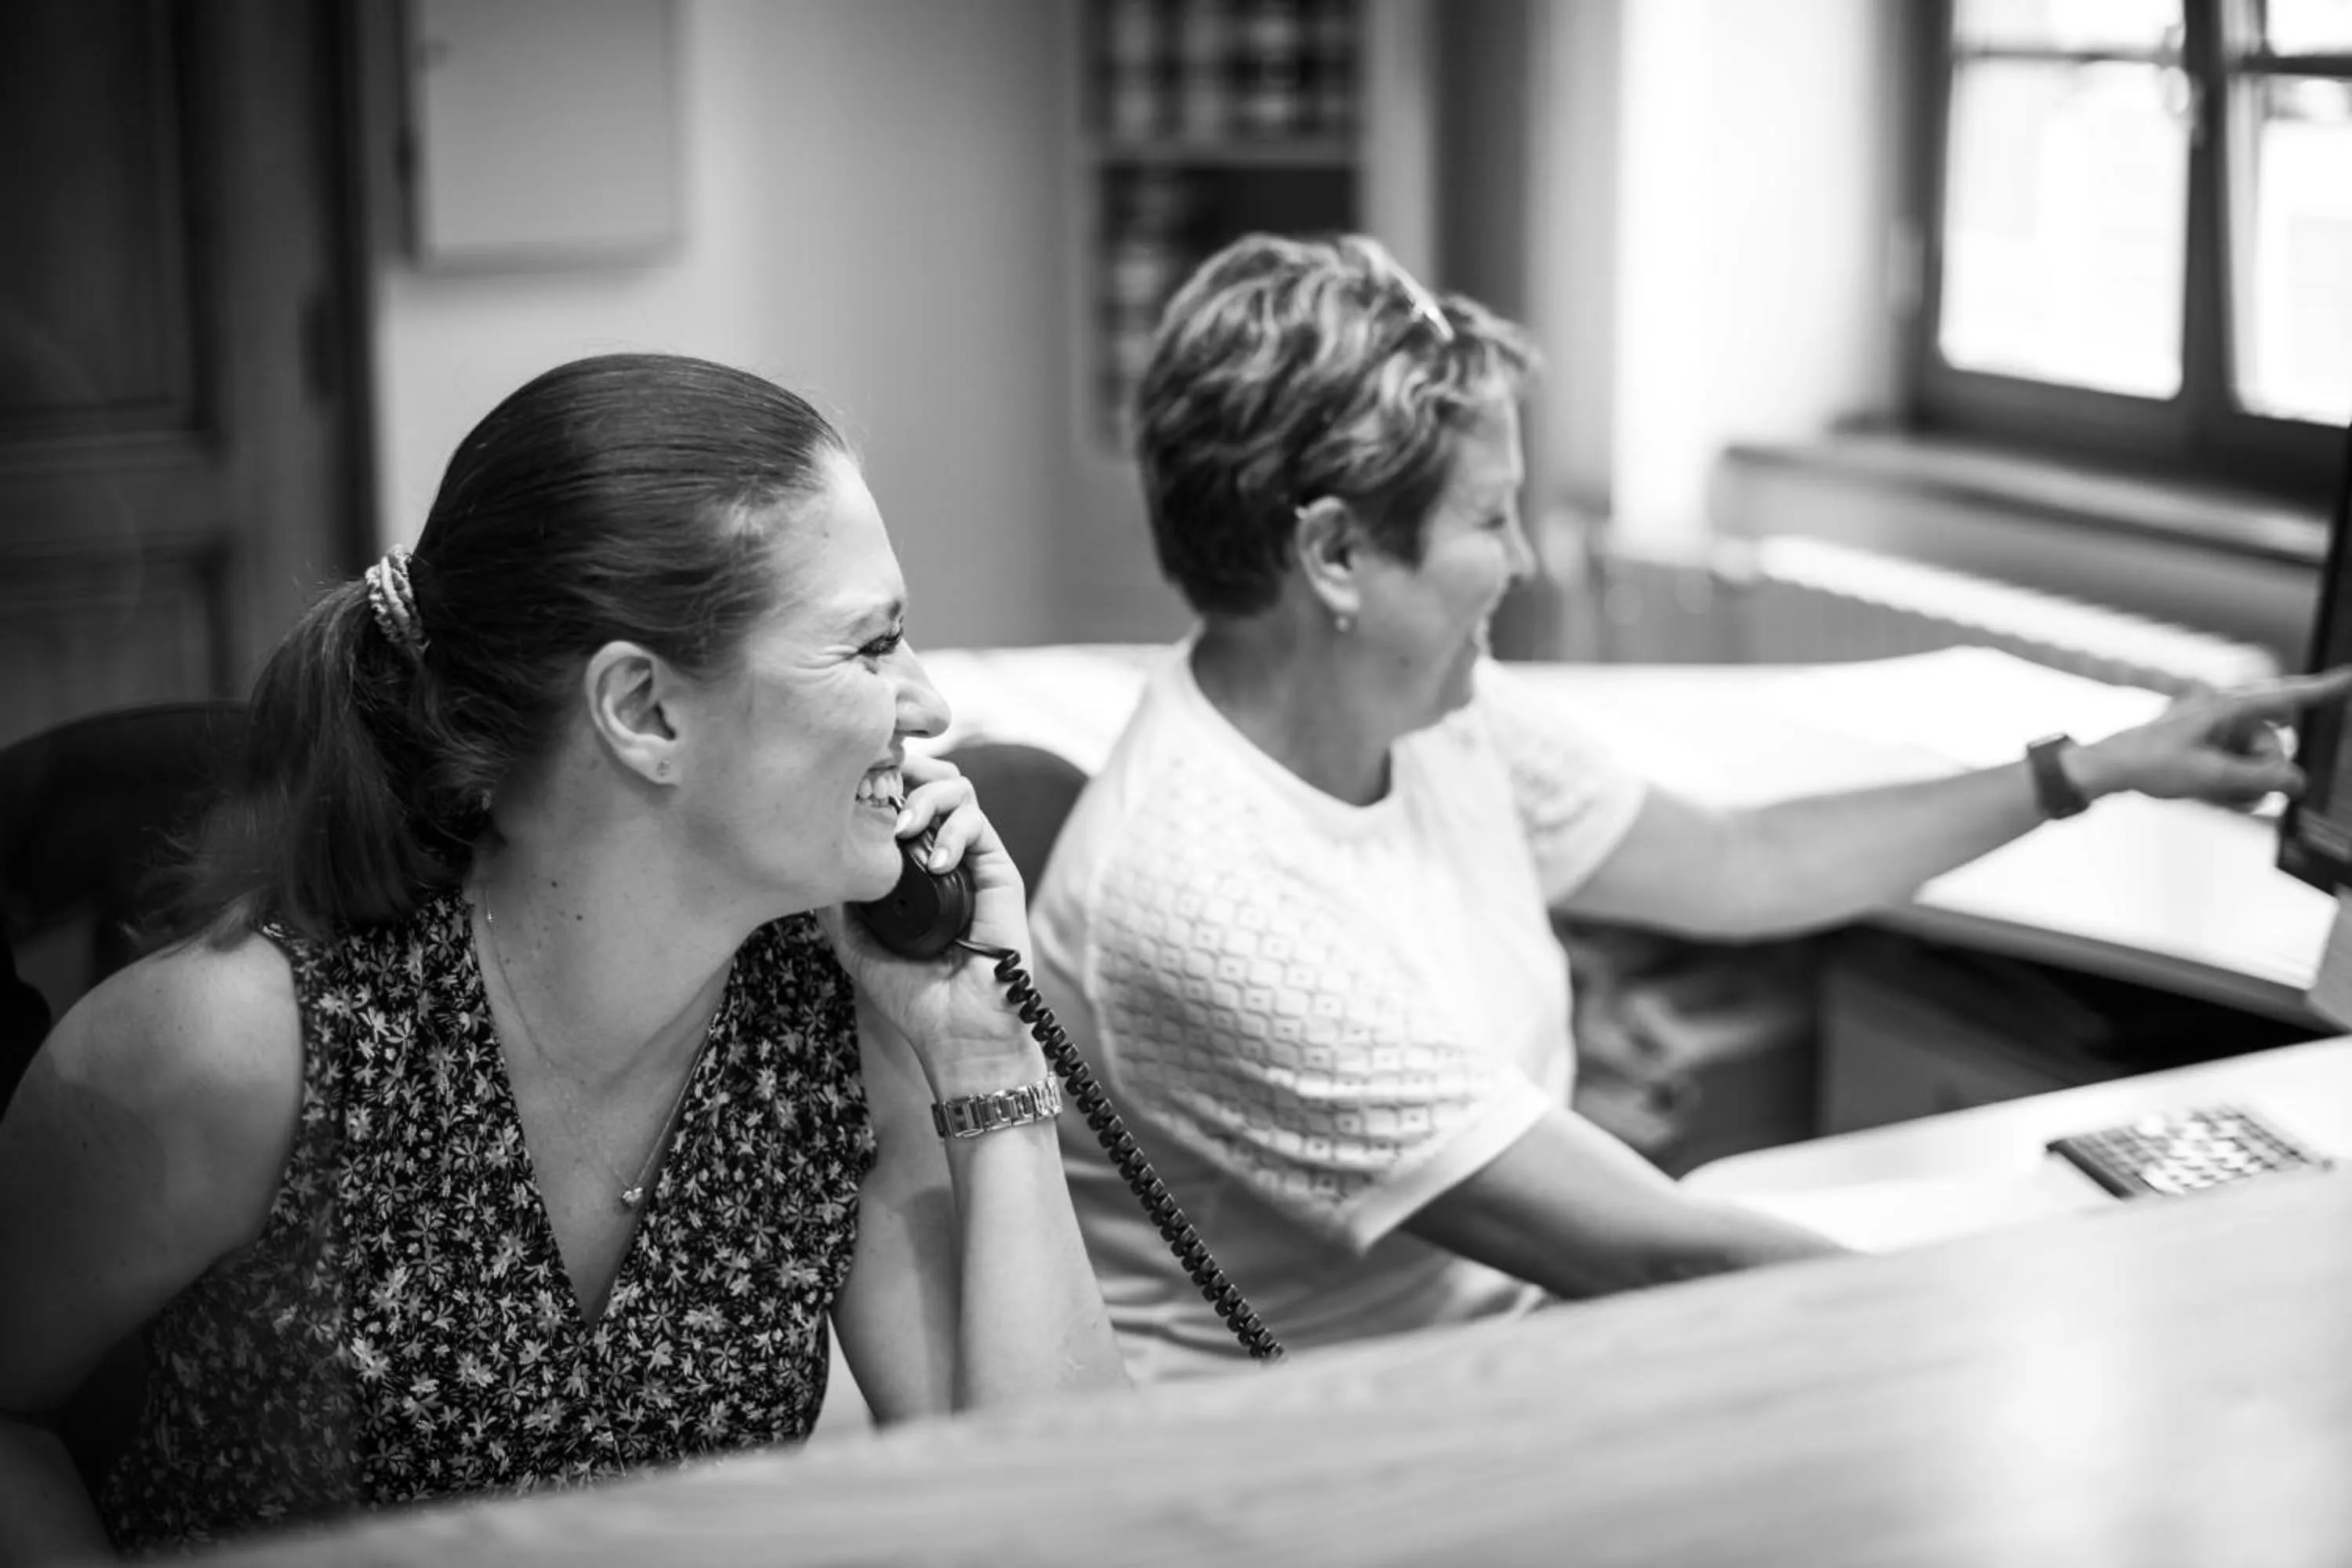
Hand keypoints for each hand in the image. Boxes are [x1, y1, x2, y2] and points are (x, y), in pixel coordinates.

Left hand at [817, 752, 1038, 1085]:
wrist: (958, 1031)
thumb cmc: (912, 996)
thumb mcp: (856, 943)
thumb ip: (837, 901)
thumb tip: (810, 858)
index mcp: (911, 866)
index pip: (899, 799)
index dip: (878, 780)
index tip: (849, 785)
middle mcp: (943, 854)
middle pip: (932, 779)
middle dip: (905, 770)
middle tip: (878, 785)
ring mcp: (973, 860)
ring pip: (959, 789)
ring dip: (927, 796)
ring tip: (902, 827)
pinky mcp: (1000, 872)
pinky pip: (981, 824)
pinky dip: (955, 830)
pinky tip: (937, 861)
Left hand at [2069, 666, 2351, 808]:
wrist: (2110, 770)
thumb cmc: (2152, 764)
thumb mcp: (2211, 777)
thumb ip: (2260, 779)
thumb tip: (2298, 782)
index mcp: (2229, 706)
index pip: (2289, 696)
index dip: (2326, 688)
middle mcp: (2229, 713)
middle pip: (2275, 745)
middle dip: (2261, 773)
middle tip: (2234, 791)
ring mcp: (2222, 730)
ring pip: (2259, 762)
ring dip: (2246, 785)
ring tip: (2216, 795)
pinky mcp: (2214, 746)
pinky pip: (2242, 769)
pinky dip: (2234, 787)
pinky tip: (2215, 798)